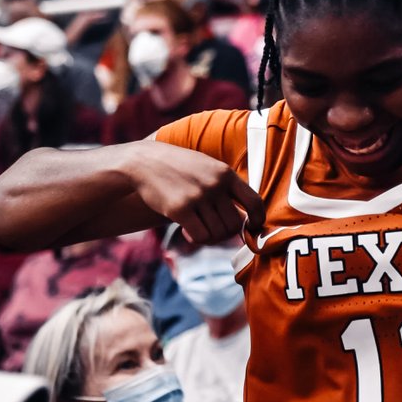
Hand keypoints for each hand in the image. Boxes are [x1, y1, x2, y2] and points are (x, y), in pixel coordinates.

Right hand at [127, 142, 264, 243]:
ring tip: (197, 228)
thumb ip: (225, 188)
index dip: (258, 219)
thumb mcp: (208, 167)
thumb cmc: (179, 168)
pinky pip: (201, 236)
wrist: (144, 162)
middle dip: (225, 233)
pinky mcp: (180, 209)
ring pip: (218, 233)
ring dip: (209, 236)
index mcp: (226, 173)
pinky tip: (186, 231)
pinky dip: (196, 238)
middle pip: (234, 224)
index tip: (252, 227)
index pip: (254, 201)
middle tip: (212, 230)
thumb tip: (243, 221)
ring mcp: (198, 196)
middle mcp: (215, 184)